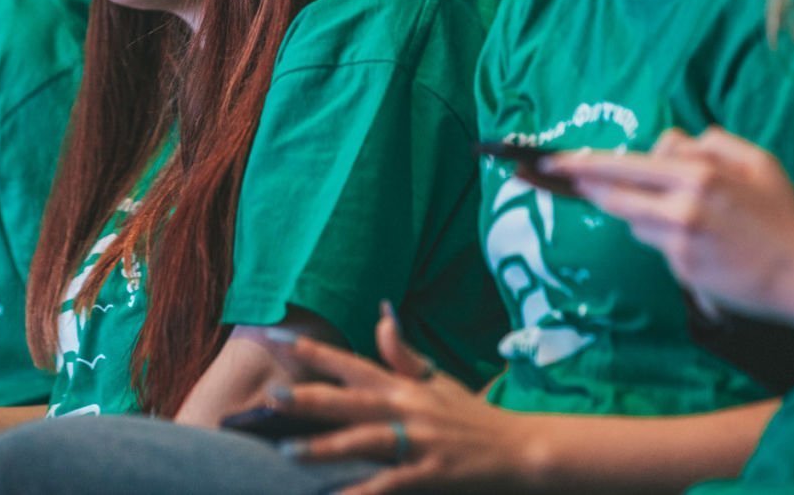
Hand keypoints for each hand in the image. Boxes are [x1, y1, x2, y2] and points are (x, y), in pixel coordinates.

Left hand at [272, 307, 524, 493]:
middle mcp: (407, 408)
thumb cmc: (474, 417)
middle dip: (308, 398)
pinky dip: (362, 492)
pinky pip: (390, 484)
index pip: (351, 361)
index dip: (313, 352)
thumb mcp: (439, 380)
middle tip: (270, 396)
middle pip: (349, 399)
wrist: (523, 450)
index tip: (276, 340)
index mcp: (405, 385)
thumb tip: (381, 315)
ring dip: (324, 447)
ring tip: (288, 451)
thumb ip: (403, 353)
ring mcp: (419, 441)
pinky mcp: (431, 474)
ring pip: (363, 441)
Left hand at [543, 128, 793, 332]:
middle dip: (582, 185)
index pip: (625, 164)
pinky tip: (699, 244)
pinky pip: (657, 246)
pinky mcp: (682, 269)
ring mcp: (679, 240)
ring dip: (640, 214)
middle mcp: (682, 205)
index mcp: (698, 173)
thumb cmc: (782, 214)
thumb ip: (709, 144)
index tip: (555, 161)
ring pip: (633, 220)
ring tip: (683, 217)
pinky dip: (666, 239)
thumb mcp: (756, 161)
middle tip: (550, 175)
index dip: (586, 163)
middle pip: (614, 193)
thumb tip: (669, 143)